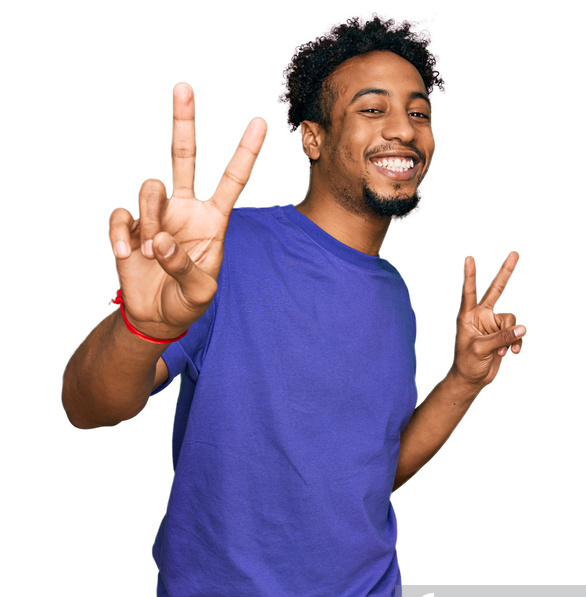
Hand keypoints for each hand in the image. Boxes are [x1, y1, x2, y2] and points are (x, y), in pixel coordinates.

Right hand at [108, 83, 266, 338]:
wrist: (158, 316)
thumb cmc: (188, 301)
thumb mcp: (200, 292)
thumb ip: (184, 266)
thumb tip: (157, 240)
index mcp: (213, 220)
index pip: (232, 180)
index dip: (245, 152)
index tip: (259, 121)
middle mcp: (185, 209)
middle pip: (184, 157)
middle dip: (184, 122)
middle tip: (184, 87)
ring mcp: (156, 215)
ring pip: (150, 188)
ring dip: (150, 219)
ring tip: (151, 253)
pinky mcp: (130, 226)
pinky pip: (121, 214)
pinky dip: (121, 235)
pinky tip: (126, 255)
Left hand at [450, 251, 525, 387]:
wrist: (472, 379)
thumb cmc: (467, 363)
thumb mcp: (481, 349)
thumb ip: (501, 337)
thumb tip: (522, 328)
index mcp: (467, 316)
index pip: (469, 292)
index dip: (470, 275)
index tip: (469, 258)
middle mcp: (481, 316)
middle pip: (496, 290)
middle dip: (505, 272)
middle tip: (514, 253)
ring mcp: (492, 324)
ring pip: (511, 320)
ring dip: (510, 336)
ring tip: (501, 351)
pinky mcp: (502, 333)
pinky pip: (516, 332)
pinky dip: (516, 342)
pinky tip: (511, 353)